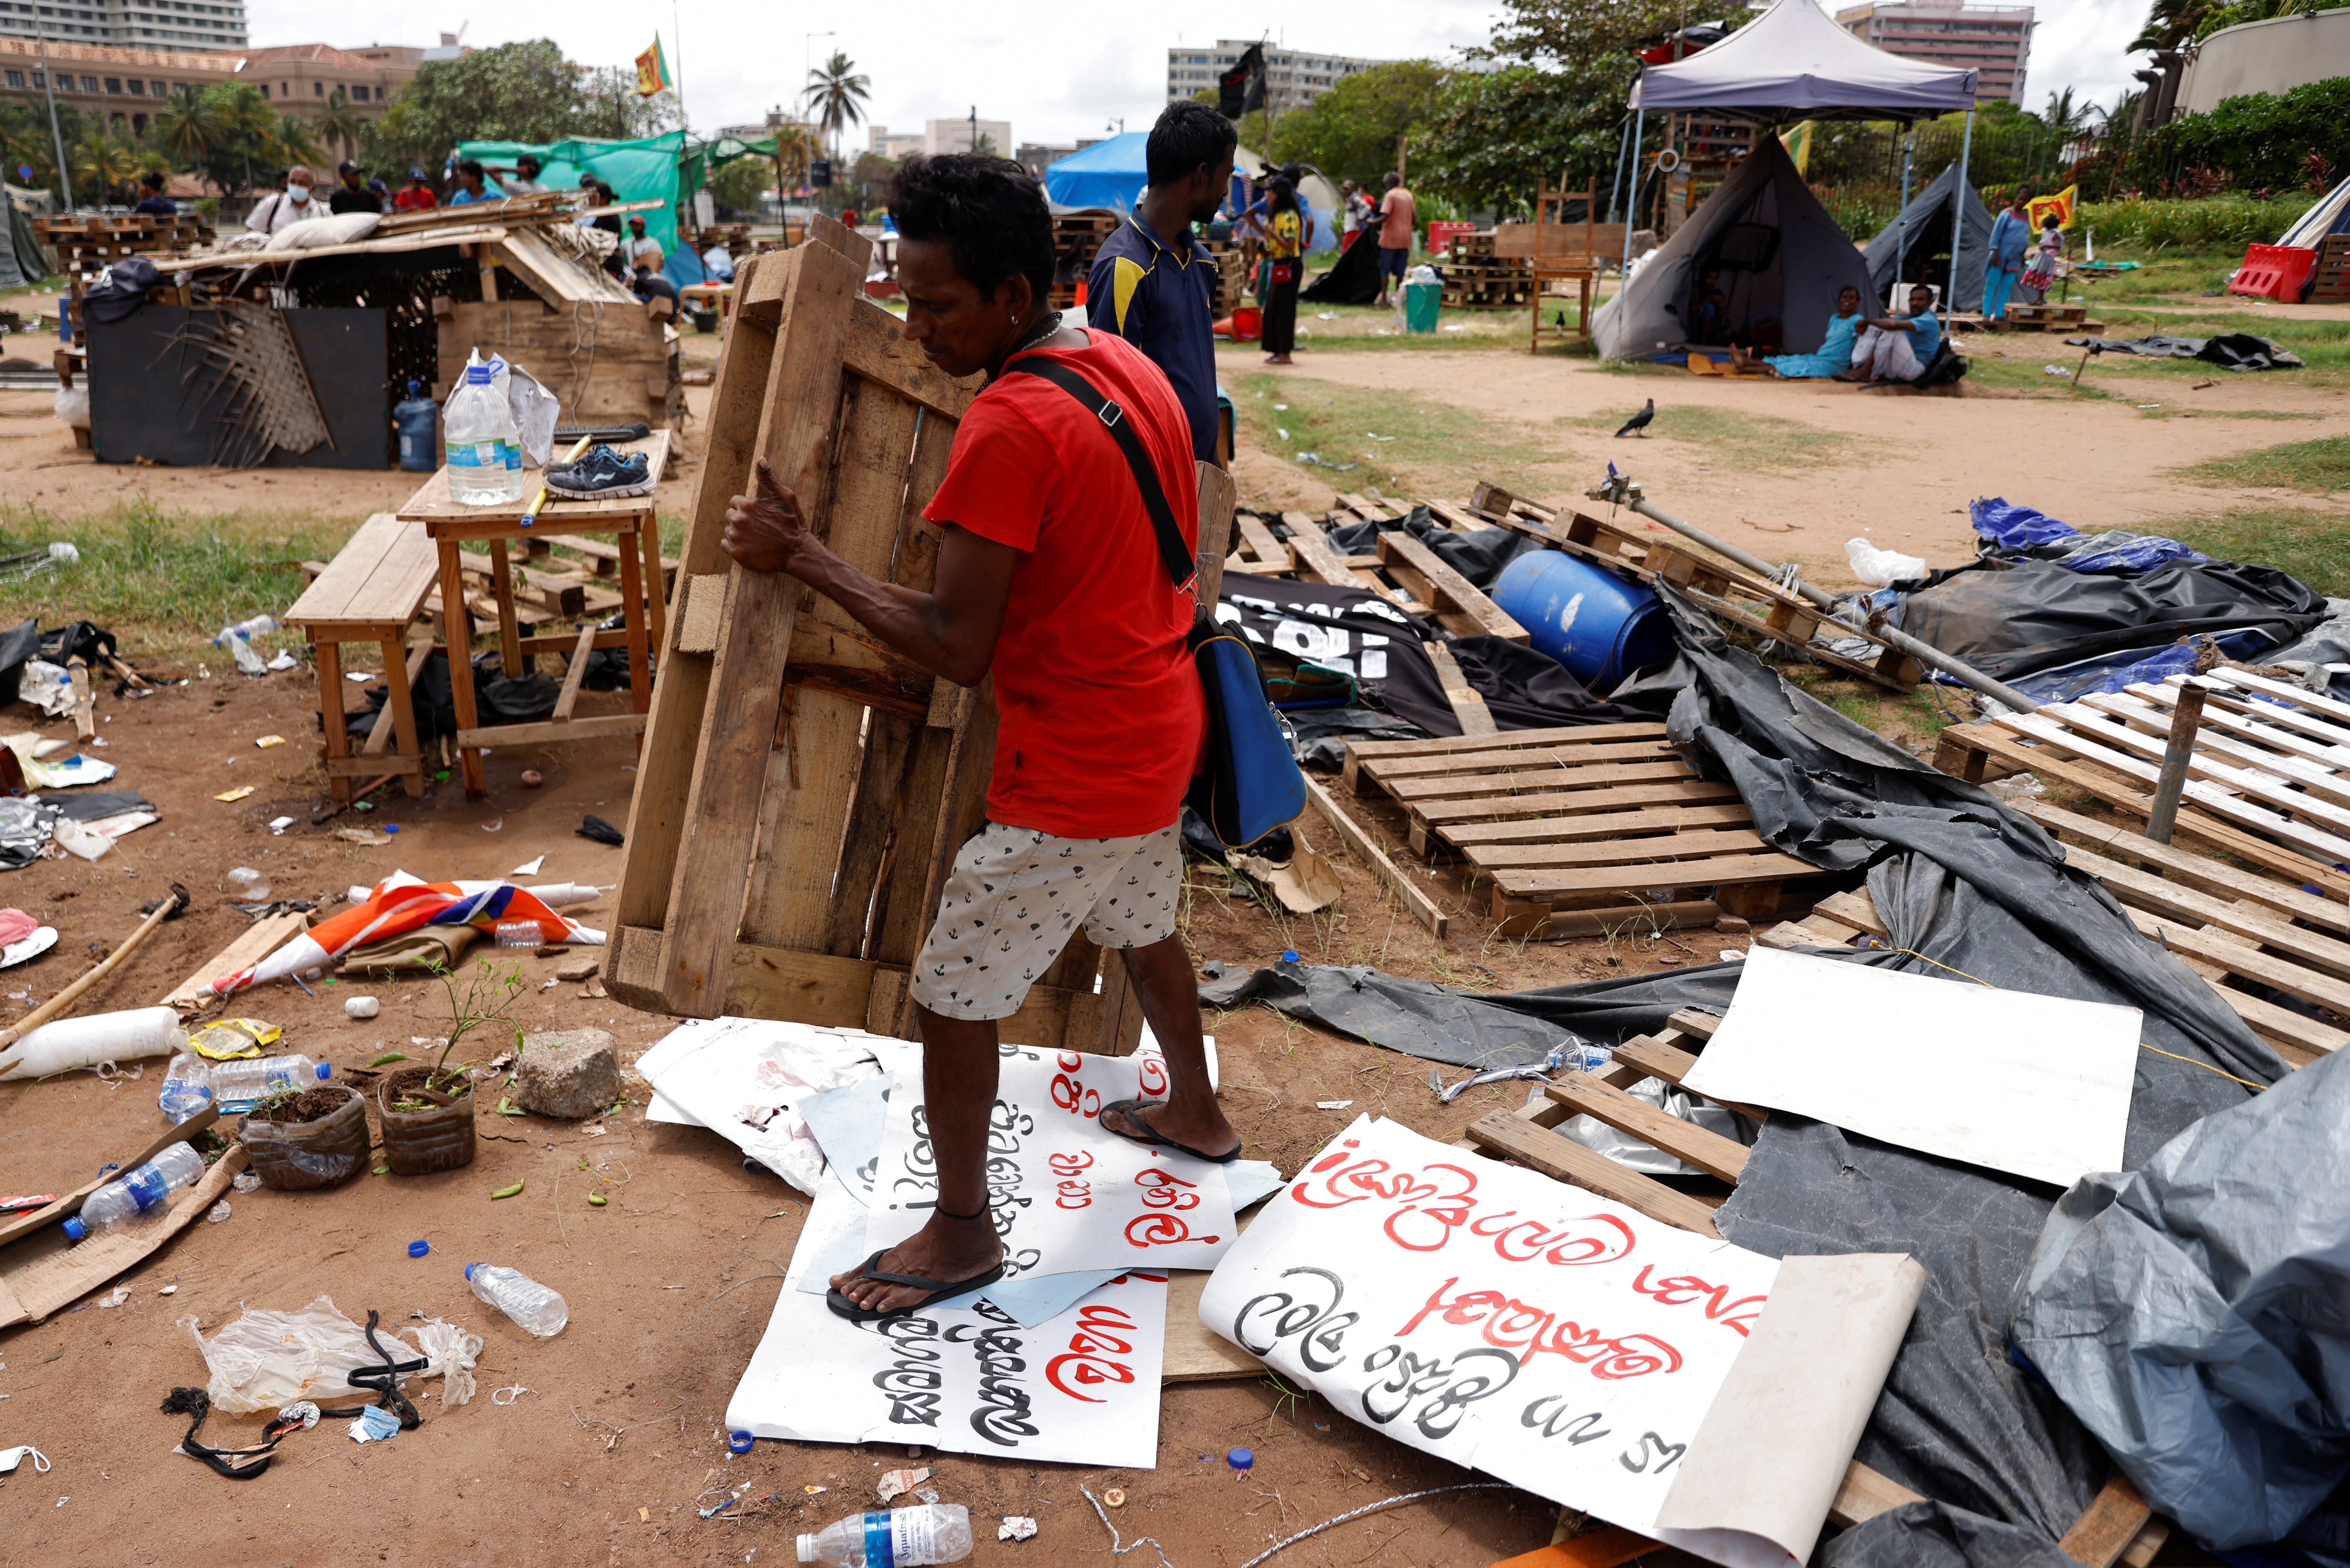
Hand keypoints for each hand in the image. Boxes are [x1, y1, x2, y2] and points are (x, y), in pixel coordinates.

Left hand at [722, 459, 815, 575]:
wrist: (797, 552)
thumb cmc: (792, 524)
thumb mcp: (785, 497)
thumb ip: (769, 479)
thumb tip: (760, 459)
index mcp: (747, 504)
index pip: (735, 502)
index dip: (747, 508)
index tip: (758, 516)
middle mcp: (738, 520)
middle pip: (730, 516)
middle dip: (741, 520)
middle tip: (759, 528)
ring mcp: (736, 537)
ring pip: (729, 531)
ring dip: (738, 533)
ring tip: (756, 539)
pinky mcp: (736, 553)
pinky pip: (725, 545)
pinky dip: (734, 546)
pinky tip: (749, 547)